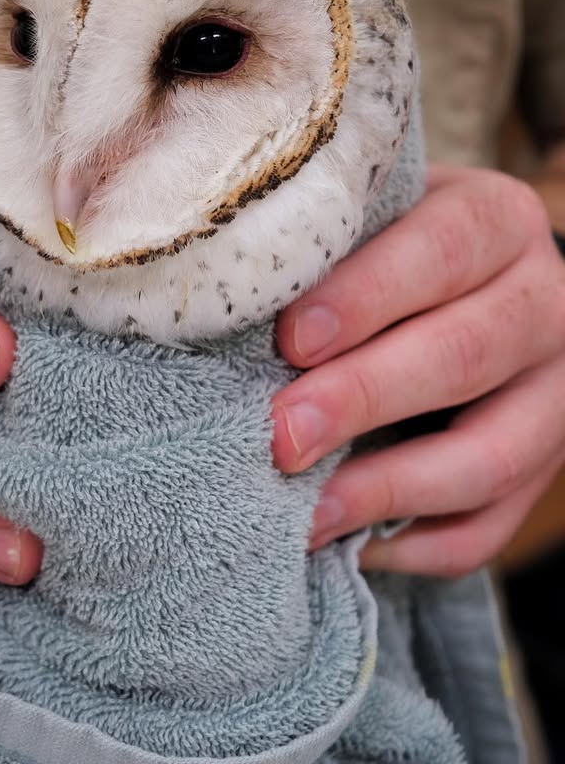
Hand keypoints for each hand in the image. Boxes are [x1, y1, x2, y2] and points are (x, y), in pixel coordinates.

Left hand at [272, 165, 564, 577]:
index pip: (442, 250)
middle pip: (463, 356)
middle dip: (361, 399)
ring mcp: (555, 399)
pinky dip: (410, 543)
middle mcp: (546, 307)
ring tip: (305, 510)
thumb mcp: (372, 220)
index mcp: (499, 223)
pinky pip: (486, 529)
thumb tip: (231, 296)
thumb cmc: (390, 250)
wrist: (478, 291)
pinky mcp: (541, 474)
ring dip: (387, 488)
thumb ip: (325, 246)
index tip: (292, 339)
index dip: (367, 296)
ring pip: (489, 458)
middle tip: (280, 433)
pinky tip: (343, 540)